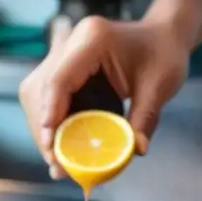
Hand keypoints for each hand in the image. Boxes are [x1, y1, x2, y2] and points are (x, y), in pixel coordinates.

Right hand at [18, 15, 190, 178]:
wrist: (162, 36)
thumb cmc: (163, 55)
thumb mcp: (159, 86)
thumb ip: (146, 118)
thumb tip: (137, 150)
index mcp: (93, 40)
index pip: (60, 78)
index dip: (51, 113)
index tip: (50, 144)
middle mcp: (72, 43)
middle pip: (42, 89)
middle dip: (45, 130)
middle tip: (56, 164)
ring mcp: (65, 53)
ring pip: (38, 94)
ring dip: (45, 129)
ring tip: (57, 162)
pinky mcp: (65, 67)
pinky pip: (49, 96)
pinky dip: (54, 123)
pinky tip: (62, 146)